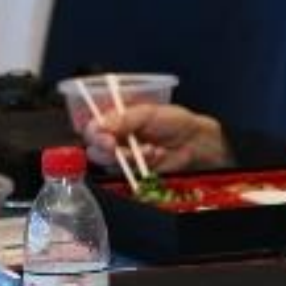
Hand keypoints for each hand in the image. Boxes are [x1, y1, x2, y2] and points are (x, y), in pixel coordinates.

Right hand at [83, 101, 229, 176]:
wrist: (194, 142)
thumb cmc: (173, 121)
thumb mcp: (148, 112)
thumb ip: (124, 118)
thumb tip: (100, 125)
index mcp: (114, 119)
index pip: (91, 128)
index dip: (92, 133)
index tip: (103, 136)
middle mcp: (114, 138)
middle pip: (94, 149)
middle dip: (106, 149)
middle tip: (117, 146)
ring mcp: (123, 156)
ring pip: (110, 163)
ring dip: (128, 156)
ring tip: (149, 147)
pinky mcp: (134, 172)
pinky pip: (128, 173)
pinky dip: (142, 164)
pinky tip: (156, 154)